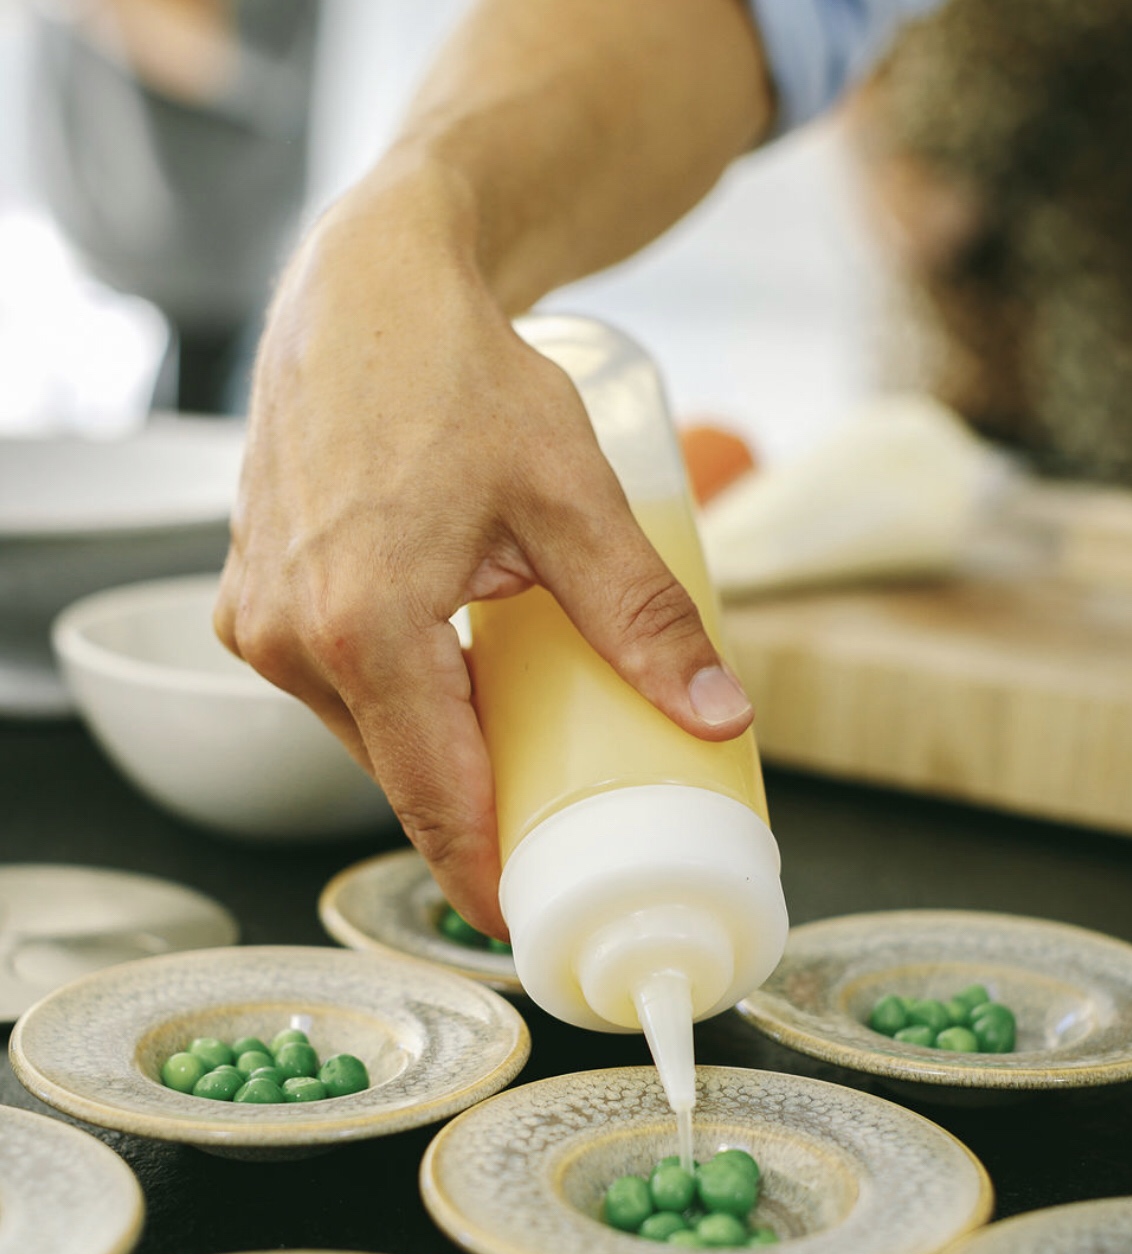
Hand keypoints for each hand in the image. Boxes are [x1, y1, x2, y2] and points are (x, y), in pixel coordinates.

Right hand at [214, 181, 752, 936]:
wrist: (365, 289)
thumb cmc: (459, 375)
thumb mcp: (570, 497)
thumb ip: (641, 614)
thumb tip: (716, 712)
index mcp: (364, 629)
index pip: (436, 801)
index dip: (487, 875)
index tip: (533, 921)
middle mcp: (292, 640)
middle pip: (403, 774)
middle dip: (477, 811)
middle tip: (557, 825)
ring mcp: (258, 620)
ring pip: (368, 733)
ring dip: (438, 746)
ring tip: (516, 738)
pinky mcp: (250, 599)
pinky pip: (336, 687)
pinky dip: (397, 699)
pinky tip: (450, 676)